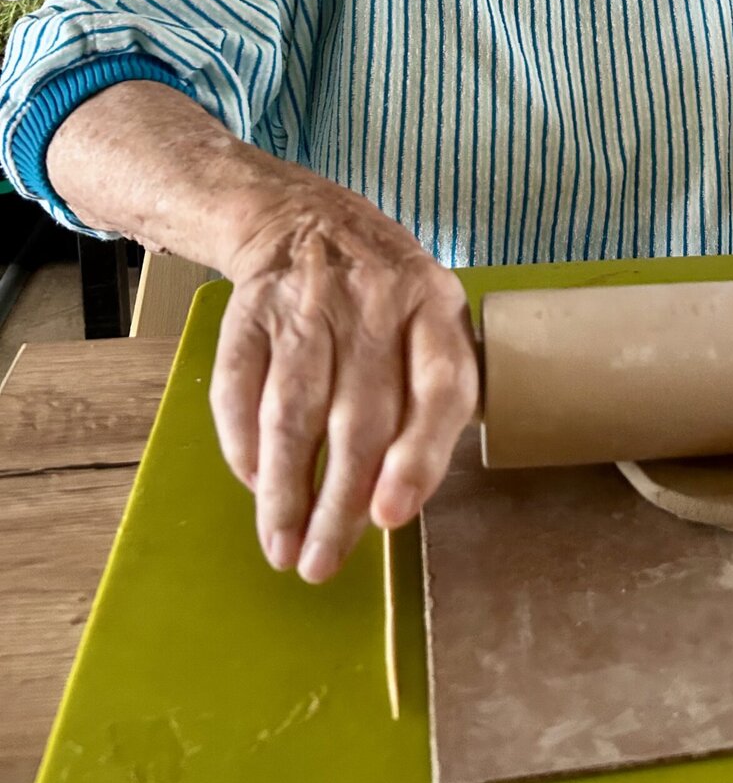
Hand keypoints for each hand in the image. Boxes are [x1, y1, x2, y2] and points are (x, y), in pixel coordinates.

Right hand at [209, 176, 478, 583]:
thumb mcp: (431, 320)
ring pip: (294, 413)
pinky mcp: (250, 312)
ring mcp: (308, 304)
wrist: (304, 217)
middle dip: (338, 504)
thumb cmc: (385, 295)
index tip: (391, 517)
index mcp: (435, 307)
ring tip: (282, 548)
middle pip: (359, 418)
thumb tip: (403, 500)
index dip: (418, 457)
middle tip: (322, 564)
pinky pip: (241, 390)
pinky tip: (256, 485)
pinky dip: (244, 446)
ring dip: (285, 492)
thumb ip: (430, 396)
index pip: (440, 388)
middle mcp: (374, 303)